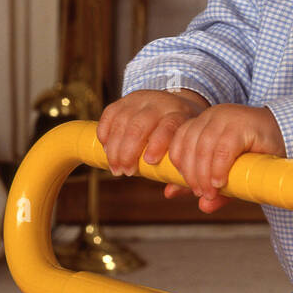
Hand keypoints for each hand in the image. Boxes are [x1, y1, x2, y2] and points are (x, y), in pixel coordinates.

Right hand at [96, 89, 210, 177]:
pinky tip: (107, 149)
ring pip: (122, 121)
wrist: (176, 103)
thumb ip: (181, 173)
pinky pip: (110, 114)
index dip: (158, 143)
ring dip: (115, 148)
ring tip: (115, 167)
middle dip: (128, 151)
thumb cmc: (182, 134)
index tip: (149, 161)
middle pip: (140, 125)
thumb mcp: (188, 148)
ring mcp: (142, 100)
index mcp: (181, 115)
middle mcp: (161, 104)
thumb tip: (169, 192)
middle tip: (124, 172)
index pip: (169, 125)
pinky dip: (105, 132)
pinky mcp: (125, 100)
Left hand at [163, 103, 285, 213]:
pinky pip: (222, 149)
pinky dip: (218, 168)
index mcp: (204, 121)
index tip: (188, 186)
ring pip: (203, 148)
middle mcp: (212, 116)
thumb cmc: (257, 154)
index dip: (179, 165)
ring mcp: (227, 118)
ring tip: (210, 192)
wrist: (289, 137)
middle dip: (191, 174)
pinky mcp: (242, 124)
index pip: (179, 140)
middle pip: (190, 145)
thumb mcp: (226, 170)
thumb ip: (204, 181)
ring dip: (203, 175)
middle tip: (200, 193)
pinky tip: (220, 182)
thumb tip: (180, 198)